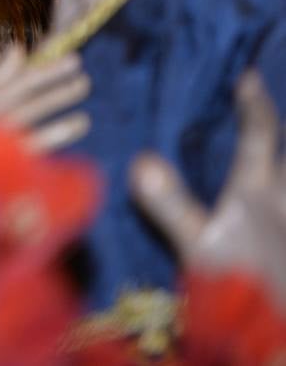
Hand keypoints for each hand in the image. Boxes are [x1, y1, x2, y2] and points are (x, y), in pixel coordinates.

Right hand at [0, 45, 90, 150]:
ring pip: (27, 111)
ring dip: (56, 97)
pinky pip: (32, 143)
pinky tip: (78, 122)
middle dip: (48, 74)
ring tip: (82, 85)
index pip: (9, 77)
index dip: (33, 61)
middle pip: (18, 90)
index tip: (59, 44)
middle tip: (76, 62)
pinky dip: (56, 132)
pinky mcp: (0, 161)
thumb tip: (17, 50)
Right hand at [130, 69, 285, 307]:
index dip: (254, 104)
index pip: (259, 136)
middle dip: (281, 133)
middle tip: (267, 111)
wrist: (273, 334)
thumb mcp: (197, 246)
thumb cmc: (238, 289)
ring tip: (273, 155)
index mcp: (254, 193)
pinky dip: (279, 197)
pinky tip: (272, 203)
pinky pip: (285, 210)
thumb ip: (169, 203)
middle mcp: (281, 202)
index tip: (247, 77)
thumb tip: (140, 160)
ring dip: (282, 165)